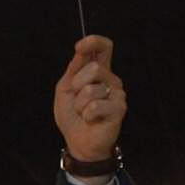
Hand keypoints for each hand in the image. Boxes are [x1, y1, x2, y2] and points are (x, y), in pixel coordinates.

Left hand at [54, 35, 126, 164]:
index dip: (94, 42)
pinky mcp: (119, 109)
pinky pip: (95, 106)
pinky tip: (91, 120)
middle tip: (77, 100)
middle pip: (94, 68)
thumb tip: (81, 51)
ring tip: (84, 112)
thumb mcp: (65, 89)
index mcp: (98, 71)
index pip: (104, 48)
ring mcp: (117, 94)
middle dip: (77, 85)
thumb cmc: (73, 116)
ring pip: (92, 89)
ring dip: (80, 104)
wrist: (78, 142)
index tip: (79, 47)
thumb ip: (73, 69)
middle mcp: (111, 79)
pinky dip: (86, 115)